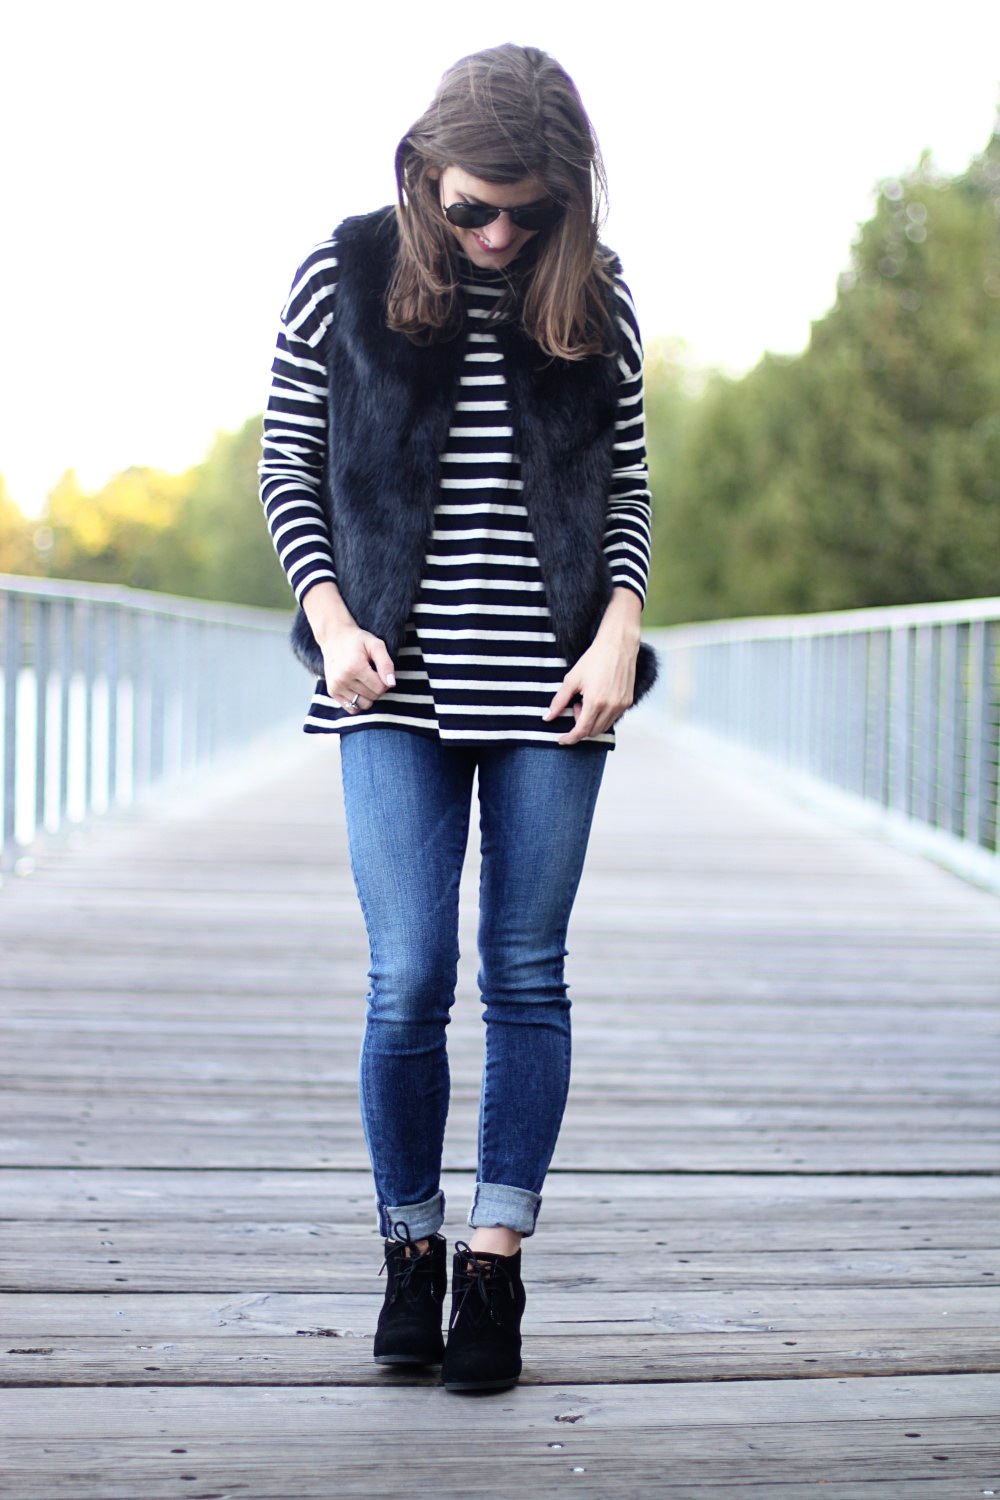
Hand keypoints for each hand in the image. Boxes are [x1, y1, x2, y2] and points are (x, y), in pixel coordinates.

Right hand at [319, 624, 395, 712]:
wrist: (334, 637)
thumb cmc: (357, 641)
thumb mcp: (376, 645)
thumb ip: (386, 664)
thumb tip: (391, 684)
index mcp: (355, 667)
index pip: (380, 688)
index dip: (385, 681)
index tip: (380, 671)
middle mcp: (343, 679)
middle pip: (373, 697)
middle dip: (377, 688)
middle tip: (372, 673)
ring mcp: (336, 687)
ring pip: (363, 704)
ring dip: (368, 695)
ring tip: (364, 680)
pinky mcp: (332, 692)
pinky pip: (352, 708)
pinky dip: (358, 701)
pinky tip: (357, 688)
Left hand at [542, 627, 638, 746]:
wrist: (618, 645)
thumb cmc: (594, 659)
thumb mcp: (571, 679)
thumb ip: (558, 701)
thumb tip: (547, 718)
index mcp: (595, 702)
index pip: (581, 731)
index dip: (570, 738)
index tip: (562, 739)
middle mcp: (611, 707)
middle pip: (592, 732)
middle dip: (580, 725)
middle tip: (575, 705)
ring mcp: (621, 706)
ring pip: (603, 727)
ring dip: (591, 721)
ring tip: (586, 700)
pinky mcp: (628, 702)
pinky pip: (612, 718)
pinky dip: (602, 716)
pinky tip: (597, 699)